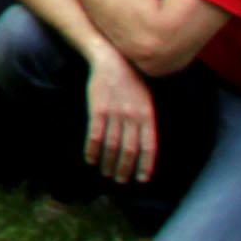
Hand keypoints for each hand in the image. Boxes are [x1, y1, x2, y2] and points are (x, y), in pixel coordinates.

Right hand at [80, 49, 159, 183]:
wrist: (112, 60)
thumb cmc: (131, 81)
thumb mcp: (146, 100)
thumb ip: (146, 121)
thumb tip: (143, 146)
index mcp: (147, 115)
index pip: (149, 147)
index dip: (145, 165)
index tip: (141, 179)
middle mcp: (132, 116)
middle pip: (129, 150)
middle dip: (125, 168)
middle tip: (120, 180)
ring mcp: (114, 113)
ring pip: (112, 146)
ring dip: (108, 163)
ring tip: (106, 173)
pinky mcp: (97, 110)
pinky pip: (95, 136)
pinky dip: (92, 150)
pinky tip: (90, 159)